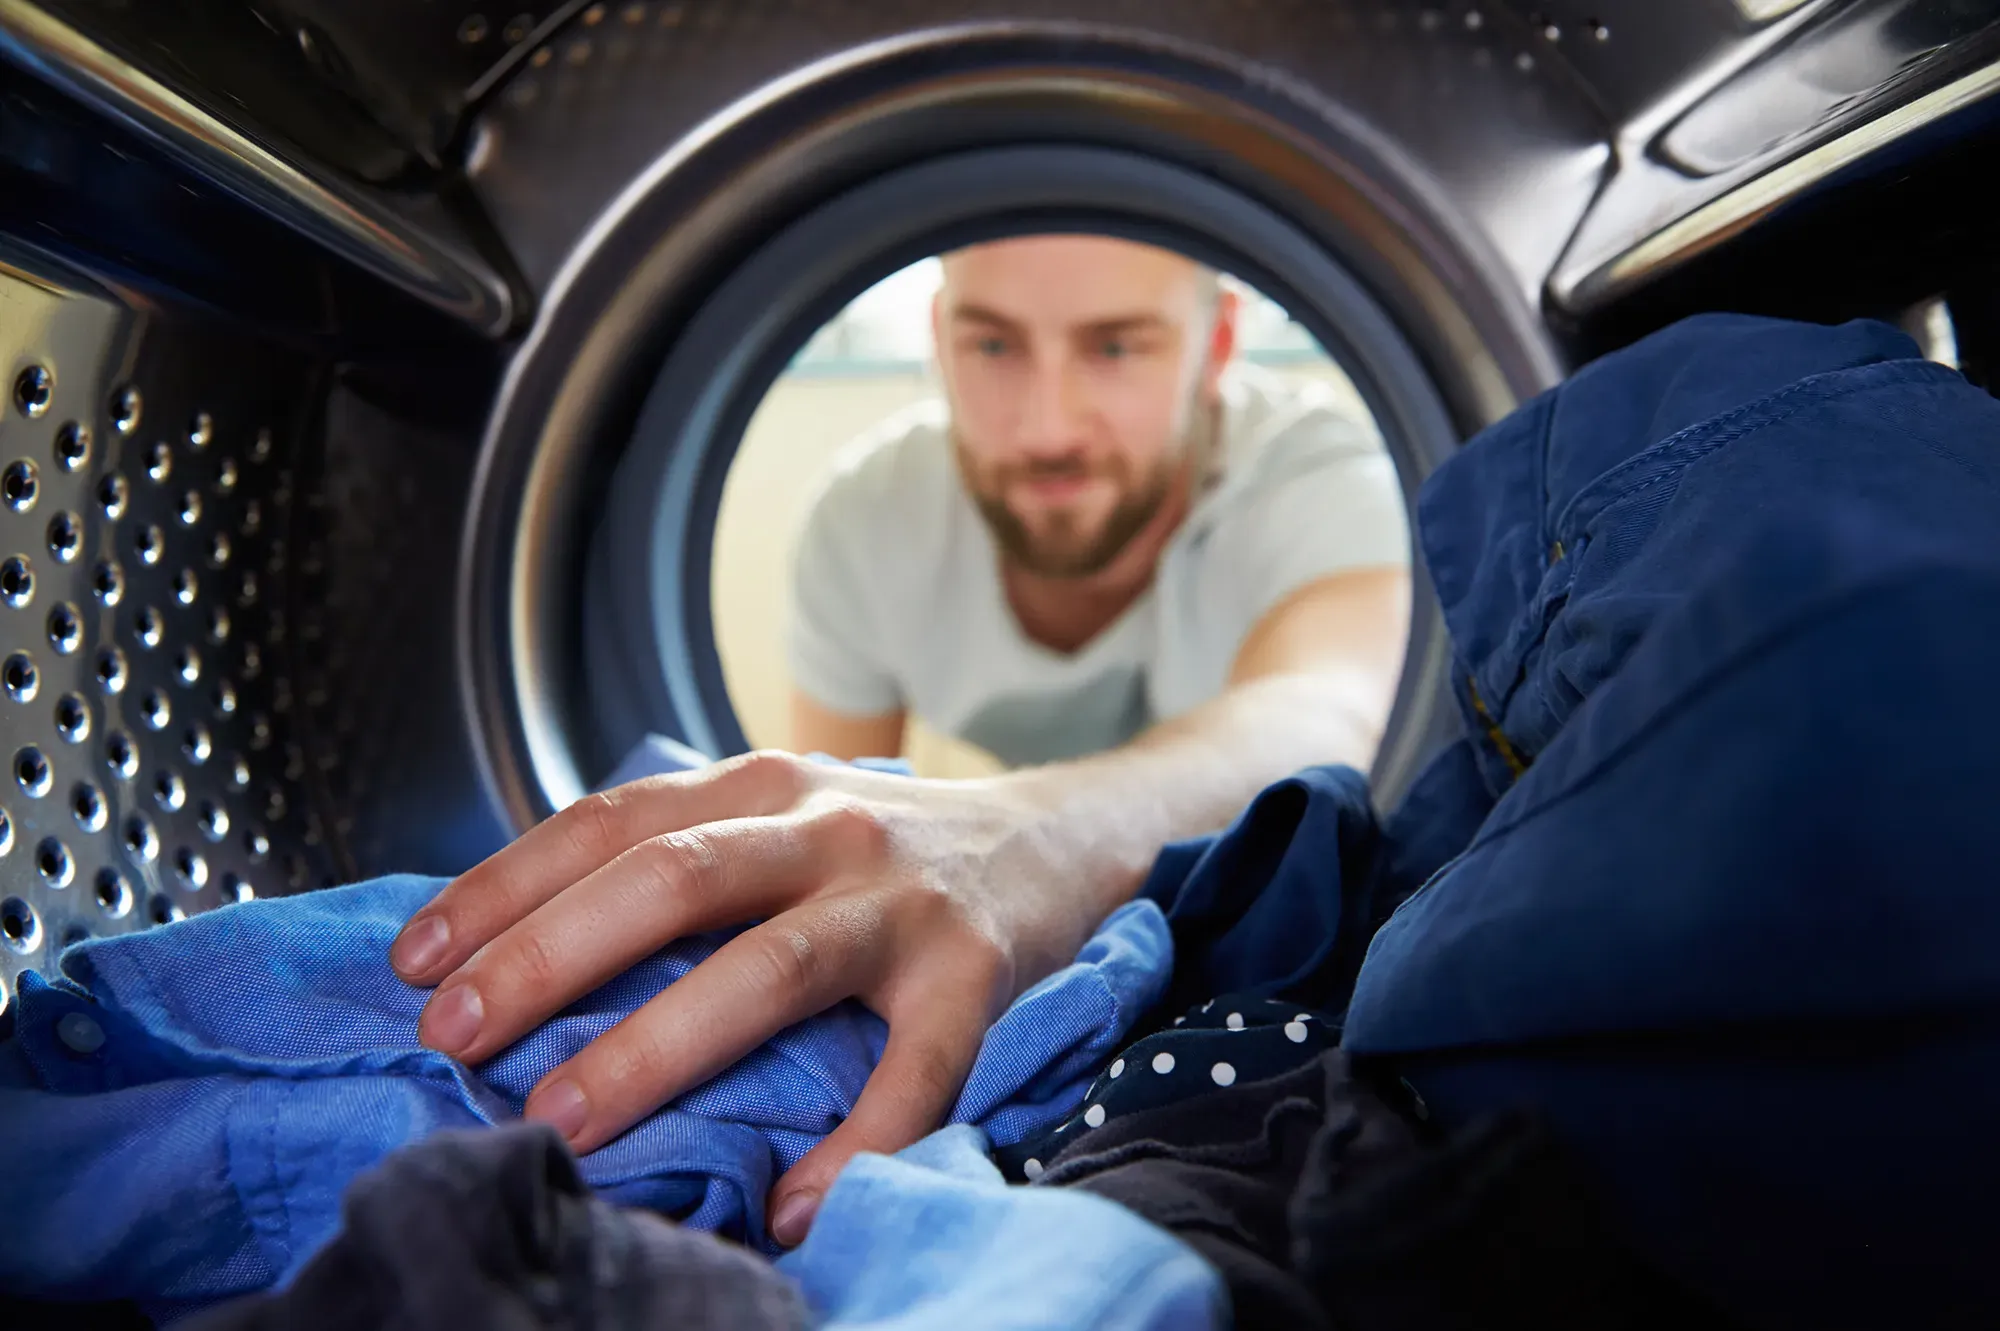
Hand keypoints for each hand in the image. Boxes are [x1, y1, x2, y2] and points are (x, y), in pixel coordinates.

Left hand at [387, 751, 1127, 1245]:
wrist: (1058, 835)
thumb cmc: (881, 850)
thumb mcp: (777, 816)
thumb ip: (678, 857)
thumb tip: (511, 950)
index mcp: (759, 785)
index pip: (609, 822)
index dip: (503, 886)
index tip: (415, 963)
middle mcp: (826, 824)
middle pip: (671, 880)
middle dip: (550, 958)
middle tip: (456, 1041)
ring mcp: (903, 899)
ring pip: (771, 968)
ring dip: (660, 1045)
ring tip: (568, 1121)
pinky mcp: (976, 972)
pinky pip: (914, 1072)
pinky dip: (854, 1143)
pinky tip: (794, 1206)